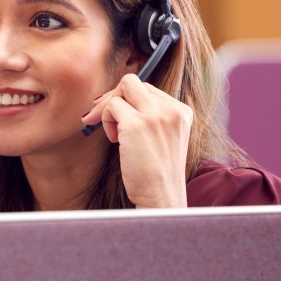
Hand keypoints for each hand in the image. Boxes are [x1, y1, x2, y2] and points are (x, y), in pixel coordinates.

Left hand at [81, 73, 191, 207]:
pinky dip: (106, 120)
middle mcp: (171, 109)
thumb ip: (150, 117)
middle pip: (134, 83)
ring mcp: (155, 115)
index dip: (128, 101)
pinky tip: (115, 141)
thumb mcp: (163, 138)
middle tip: (99, 117)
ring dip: (109, 110)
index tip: (118, 117)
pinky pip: (112, 106)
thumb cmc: (156, 174)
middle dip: (113, 97)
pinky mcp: (137, 125)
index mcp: (181, 111)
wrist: (161, 197)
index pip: (148, 90)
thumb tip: (117, 98)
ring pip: (122, 88)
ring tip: (115, 136)